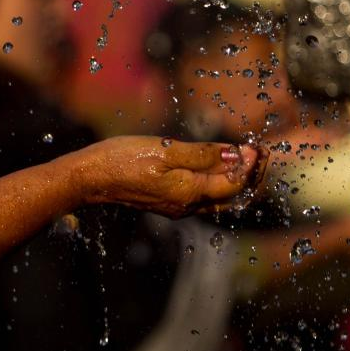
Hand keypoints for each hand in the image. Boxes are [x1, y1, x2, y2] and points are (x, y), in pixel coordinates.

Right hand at [67, 136, 267, 217]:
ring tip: (245, 156)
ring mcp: (177, 205)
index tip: (255, 145)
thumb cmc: (122, 160)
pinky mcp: (167, 200)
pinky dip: (217, 180)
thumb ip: (201, 154)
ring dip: (235, 178)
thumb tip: (234, 155)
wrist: (89, 178)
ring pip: (218, 197)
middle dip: (250, 176)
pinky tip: (216, 164)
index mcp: (189, 193)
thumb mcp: (164, 150)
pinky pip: (202, 194)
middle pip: (231, 196)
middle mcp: (187, 205)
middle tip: (261, 153)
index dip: (249, 165)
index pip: (234, 183)